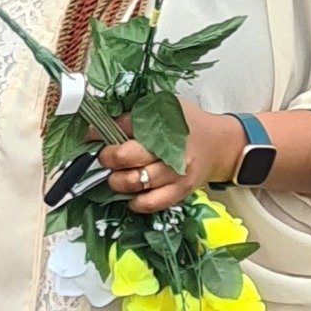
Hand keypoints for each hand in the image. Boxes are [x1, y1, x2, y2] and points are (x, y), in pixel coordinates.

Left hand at [97, 100, 244, 213]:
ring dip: (118, 181)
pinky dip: (136, 202)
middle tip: (106, 157)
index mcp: (164, 123)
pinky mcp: (181, 191)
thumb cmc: (188, 124)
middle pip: (127, 156)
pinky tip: (130, 195)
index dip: (101, 133)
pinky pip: (153, 203)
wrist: (221, 144)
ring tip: (117, 175)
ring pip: (136, 181)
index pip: (124, 126)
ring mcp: (176, 173)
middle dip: (108, 157)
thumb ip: (133, 115)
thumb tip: (99, 125)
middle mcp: (171, 149)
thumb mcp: (162, 107)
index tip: (90, 136)